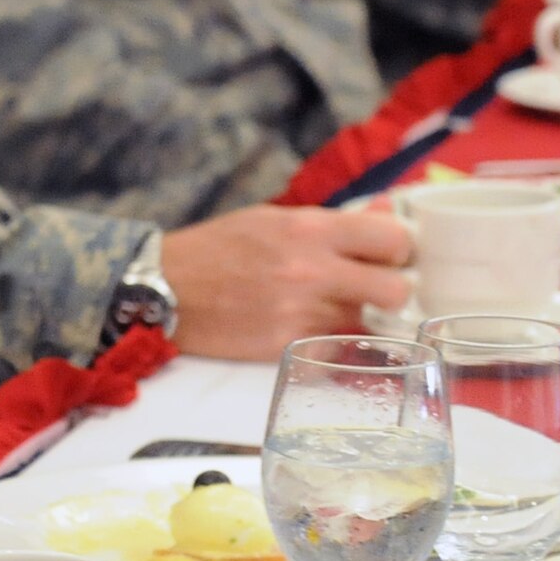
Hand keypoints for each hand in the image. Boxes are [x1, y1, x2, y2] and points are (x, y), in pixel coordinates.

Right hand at [162, 205, 411, 361]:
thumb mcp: (271, 219)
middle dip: (389, 288)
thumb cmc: (214, 248)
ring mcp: (301, 313)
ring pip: (368, 322)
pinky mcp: (287, 346)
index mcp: (308, 230)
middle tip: (369, 287)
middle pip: (396, 289)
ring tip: (328, 307)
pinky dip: (331, 341)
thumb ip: (331, 221)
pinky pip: (337, 347)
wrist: (162, 289)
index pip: (393, 238)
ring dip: (357, 316)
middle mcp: (312, 271)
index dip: (397, 248)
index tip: (386, 254)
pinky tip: (309, 328)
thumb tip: (385, 213)